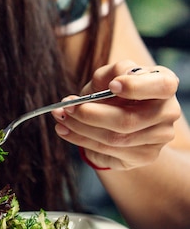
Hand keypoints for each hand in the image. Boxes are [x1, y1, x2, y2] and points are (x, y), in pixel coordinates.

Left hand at [52, 60, 180, 170]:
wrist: (114, 118)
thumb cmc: (113, 92)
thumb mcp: (108, 77)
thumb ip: (110, 72)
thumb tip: (112, 80)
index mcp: (164, 83)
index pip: (162, 85)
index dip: (137, 87)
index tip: (112, 85)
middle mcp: (168, 111)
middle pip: (128, 120)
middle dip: (90, 113)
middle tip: (67, 106)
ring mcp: (159, 137)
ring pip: (114, 138)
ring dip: (80, 127)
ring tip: (61, 116)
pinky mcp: (144, 156)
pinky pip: (108, 150)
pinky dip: (80, 139)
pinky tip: (65, 130)